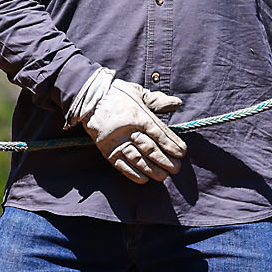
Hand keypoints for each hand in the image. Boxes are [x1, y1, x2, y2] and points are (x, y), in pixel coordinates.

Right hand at [67, 69, 186, 183]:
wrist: (89, 98)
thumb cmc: (118, 94)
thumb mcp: (139, 92)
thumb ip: (158, 100)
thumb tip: (177, 104)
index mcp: (138, 114)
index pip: (159, 133)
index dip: (172, 144)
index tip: (182, 153)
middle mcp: (128, 129)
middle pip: (150, 148)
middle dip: (165, 160)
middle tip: (177, 169)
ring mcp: (116, 141)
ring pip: (137, 159)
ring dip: (152, 169)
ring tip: (163, 176)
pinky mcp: (106, 150)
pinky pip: (121, 165)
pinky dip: (133, 174)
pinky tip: (144, 179)